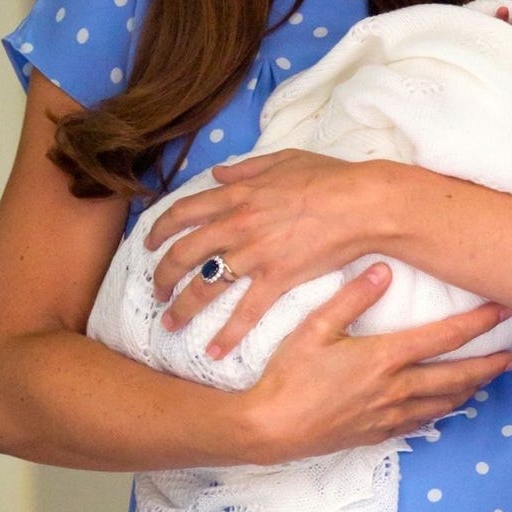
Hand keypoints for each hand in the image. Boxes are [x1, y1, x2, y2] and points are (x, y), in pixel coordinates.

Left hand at [145, 149, 374, 348]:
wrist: (361, 203)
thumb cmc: (329, 177)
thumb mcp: (282, 160)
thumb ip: (246, 168)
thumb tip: (218, 174)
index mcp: (236, 196)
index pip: (183, 214)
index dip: (160, 231)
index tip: (149, 245)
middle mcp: (236, 226)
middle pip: (183, 254)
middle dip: (162, 276)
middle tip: (156, 292)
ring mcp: (255, 255)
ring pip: (205, 286)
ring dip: (182, 308)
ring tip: (170, 324)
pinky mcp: (277, 279)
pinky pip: (245, 312)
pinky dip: (228, 334)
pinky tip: (214, 352)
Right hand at [249, 263, 511, 461]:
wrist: (269, 428)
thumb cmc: (288, 376)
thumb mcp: (314, 328)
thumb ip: (352, 297)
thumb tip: (384, 269)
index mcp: (384, 358)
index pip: (445, 337)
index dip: (479, 323)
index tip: (504, 310)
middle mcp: (395, 389)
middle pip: (457, 376)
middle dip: (489, 365)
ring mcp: (389, 415)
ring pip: (444, 403)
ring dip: (471, 390)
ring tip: (489, 380)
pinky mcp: (377, 434)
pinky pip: (421, 424)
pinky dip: (442, 413)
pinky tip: (448, 409)